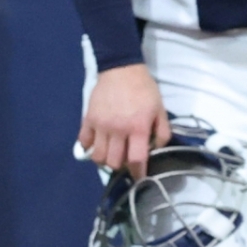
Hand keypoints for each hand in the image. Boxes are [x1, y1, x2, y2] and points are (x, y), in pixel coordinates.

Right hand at [79, 64, 170, 178]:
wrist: (121, 69)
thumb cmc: (144, 90)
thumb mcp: (160, 110)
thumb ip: (162, 132)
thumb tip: (156, 150)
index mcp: (137, 128)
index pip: (136, 160)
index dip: (138, 173)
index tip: (140, 178)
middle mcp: (117, 130)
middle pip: (114, 162)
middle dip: (121, 167)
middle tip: (125, 161)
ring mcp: (100, 125)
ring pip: (98, 156)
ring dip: (105, 160)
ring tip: (111, 154)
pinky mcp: (88, 119)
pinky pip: (84, 141)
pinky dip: (88, 147)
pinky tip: (96, 144)